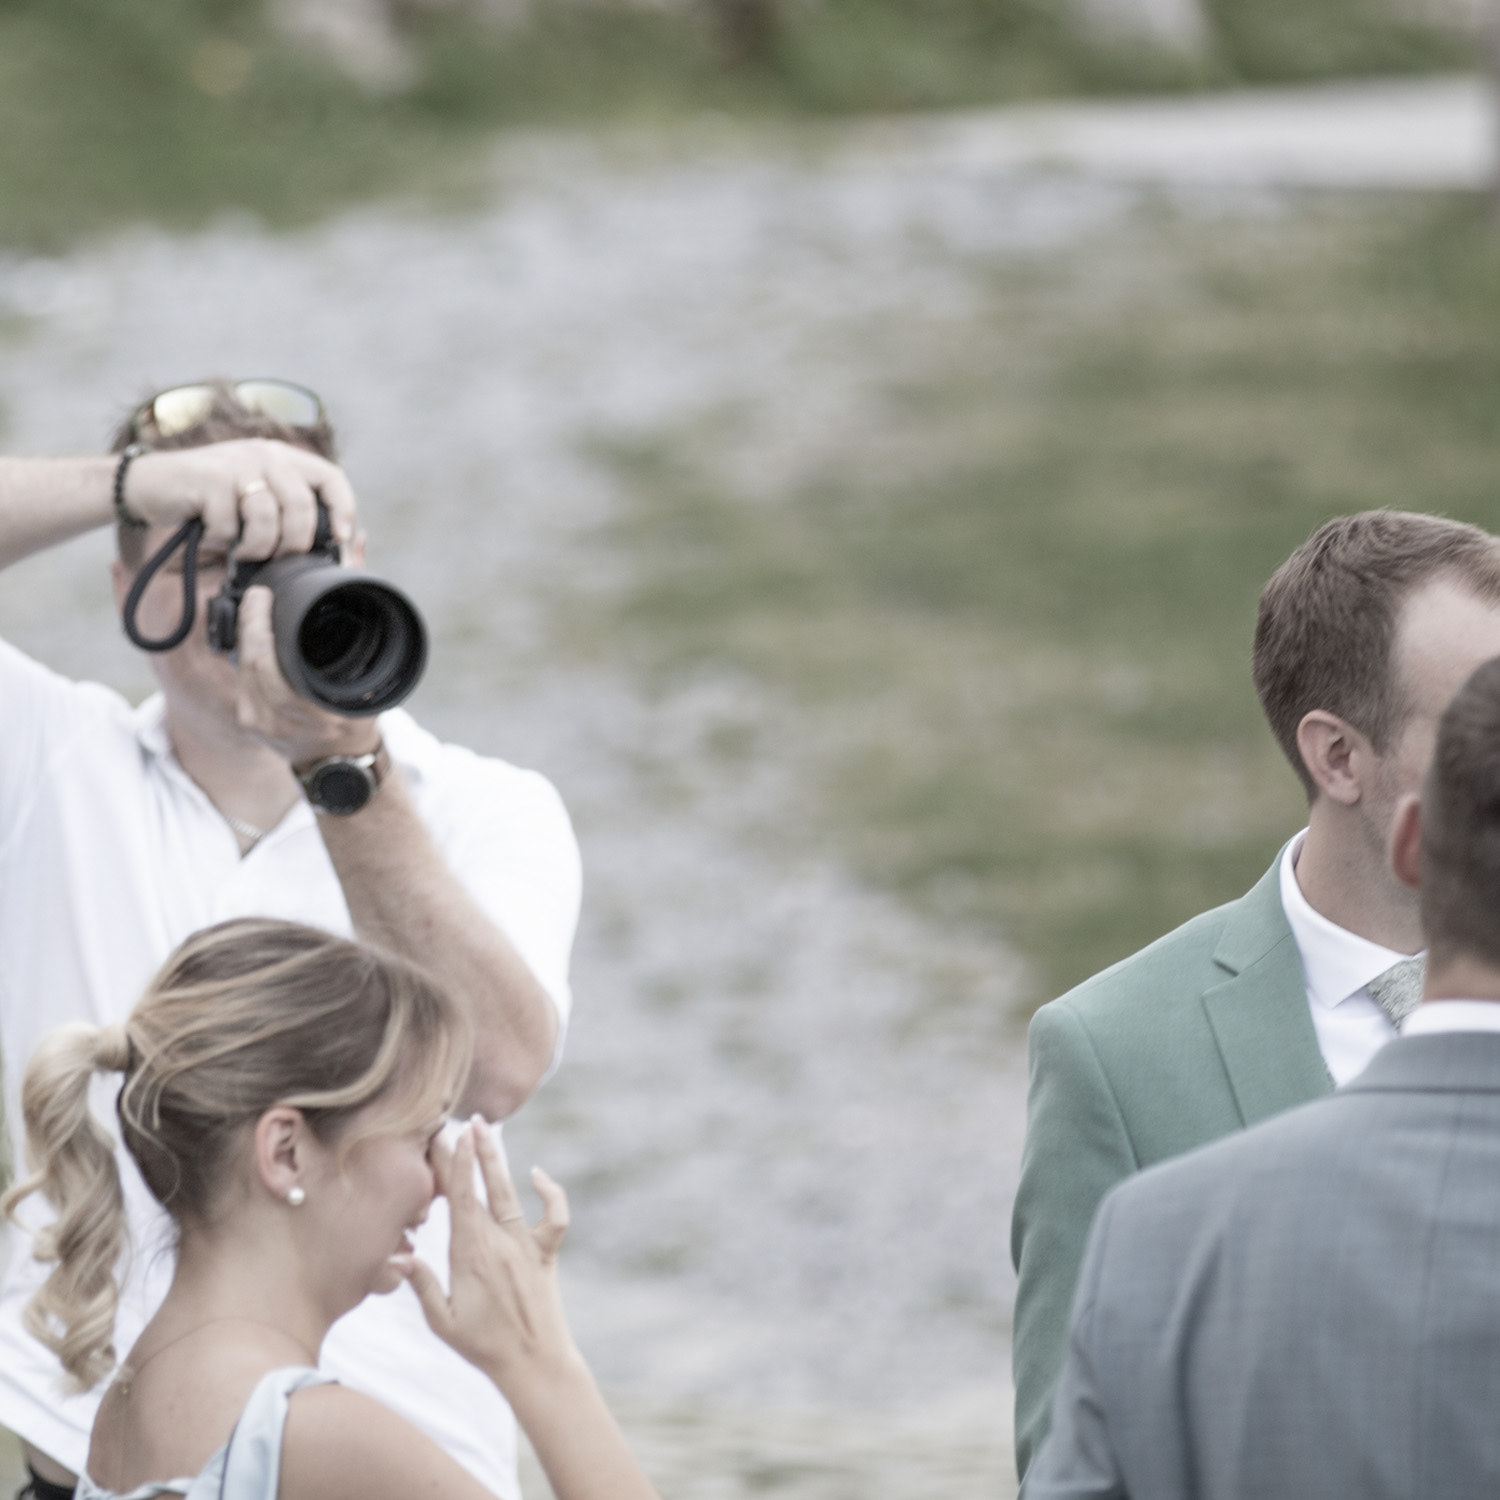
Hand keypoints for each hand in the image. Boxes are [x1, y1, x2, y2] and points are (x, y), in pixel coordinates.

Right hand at [123, 439, 355, 560]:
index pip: (331, 477)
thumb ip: (290, 510)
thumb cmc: (209, 499)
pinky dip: (221, 542)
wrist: (148, 484)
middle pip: (302, 506)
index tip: (339, 539)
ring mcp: (236, 464)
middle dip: (293, 543)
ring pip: (267, 520)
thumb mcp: (255, 496)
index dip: (343, 509)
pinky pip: (231, 527)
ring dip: (255, 547)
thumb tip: (343, 541)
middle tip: (275, 557)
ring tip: (240, 549)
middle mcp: (263, 454)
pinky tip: (209, 535)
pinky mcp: (209, 479)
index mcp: (282, 457)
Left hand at [234, 586, 381, 766]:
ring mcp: (259, 723)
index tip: (262, 597)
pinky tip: (251, 637)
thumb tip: (361, 585)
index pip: (269, 664)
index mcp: (313, 714)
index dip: (258, 626)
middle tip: (257, 598)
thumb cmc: (356, 725)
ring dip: (245, 637)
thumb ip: (366, 647)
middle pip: (250, 663)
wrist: (338, 766)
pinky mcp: (248, 721)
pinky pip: (241, 680)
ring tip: (254, 611)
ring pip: (241, 670)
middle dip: (249, 624)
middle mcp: (280, 721)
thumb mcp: (368, 692)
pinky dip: (245, 655)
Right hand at [396, 1120, 577, 1393]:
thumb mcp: (442, 1322)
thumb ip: (420, 1285)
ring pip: (510, 1193)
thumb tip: (398, 1254)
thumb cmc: (482, 1346)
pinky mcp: (545, 1253)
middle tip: (464, 1121)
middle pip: (483, 1187)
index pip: (461, 1199)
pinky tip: (537, 1175)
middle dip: (472, 1151)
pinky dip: (550, 1193)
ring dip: (498, 1160)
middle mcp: (498, 1242)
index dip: (455, 1165)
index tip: (446, 1137)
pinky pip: (554, 1217)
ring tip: (486, 1131)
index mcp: (469, 1254)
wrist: (533, 1363)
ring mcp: (524, 1245)